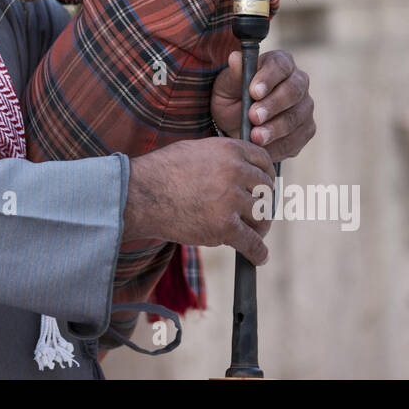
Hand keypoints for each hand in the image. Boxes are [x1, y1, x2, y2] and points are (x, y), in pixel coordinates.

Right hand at [123, 137, 274, 265]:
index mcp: (229, 150)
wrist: (140, 195)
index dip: (267, 176)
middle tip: (258, 215)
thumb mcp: (195, 150)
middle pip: (266, 191)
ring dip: (260, 228)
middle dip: (264, 204)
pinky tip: (258, 257)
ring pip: (262, 217)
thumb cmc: (161, 172)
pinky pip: (252, 243)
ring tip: (255, 235)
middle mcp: (235, 172)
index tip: (265, 188)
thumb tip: (241, 168)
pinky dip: (258, 253)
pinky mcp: (224, 226)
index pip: (264, 162)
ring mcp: (231, 200)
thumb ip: (222, 157)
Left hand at [210, 48, 314, 163]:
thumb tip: (235, 57)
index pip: (280, 65)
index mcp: (279, 63)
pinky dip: (280, 145)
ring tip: (255, 137)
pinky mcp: (306, 130)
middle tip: (253, 116)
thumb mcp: (226, 86)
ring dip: (276, 128)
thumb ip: (234, 75)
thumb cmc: (232, 98)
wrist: (235, 124)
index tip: (253, 92)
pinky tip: (264, 148)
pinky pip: (298, 139)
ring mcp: (305, 107)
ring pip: (297, 117)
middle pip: (293, 91)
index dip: (268, 78)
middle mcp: (298, 82)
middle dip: (273, 105)